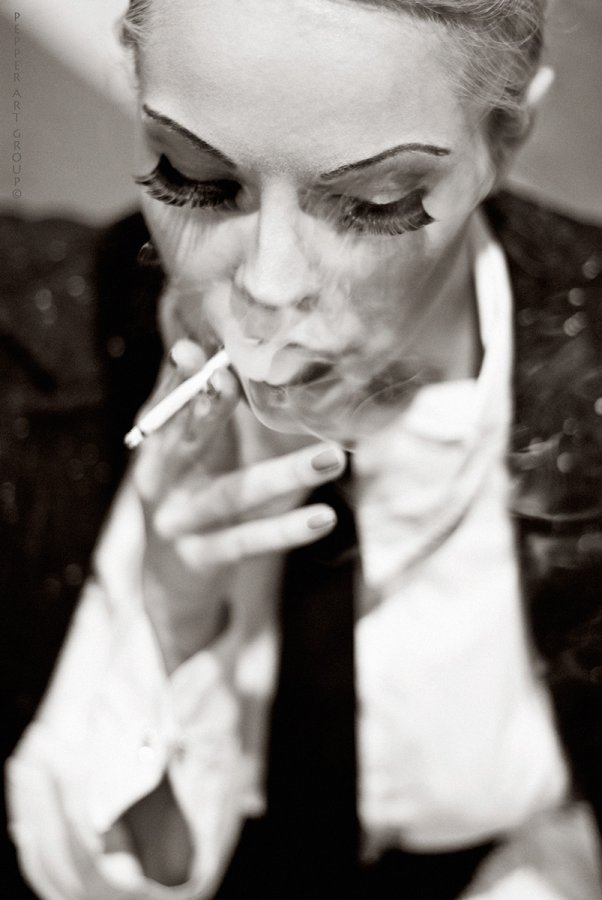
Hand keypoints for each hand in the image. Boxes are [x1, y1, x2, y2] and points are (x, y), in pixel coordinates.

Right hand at [131, 339, 346, 672]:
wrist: (169, 580)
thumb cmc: (189, 495)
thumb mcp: (186, 452)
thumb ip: (191, 404)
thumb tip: (193, 346)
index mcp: (157, 450)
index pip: (165, 409)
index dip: (179, 380)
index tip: (196, 351)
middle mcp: (160, 485)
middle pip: (184, 444)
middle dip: (207, 412)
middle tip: (230, 380)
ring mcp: (180, 524)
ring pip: (233, 496)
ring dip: (286, 475)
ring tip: (334, 458)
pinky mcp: (202, 559)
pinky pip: (248, 542)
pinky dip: (286, 530)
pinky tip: (325, 517)